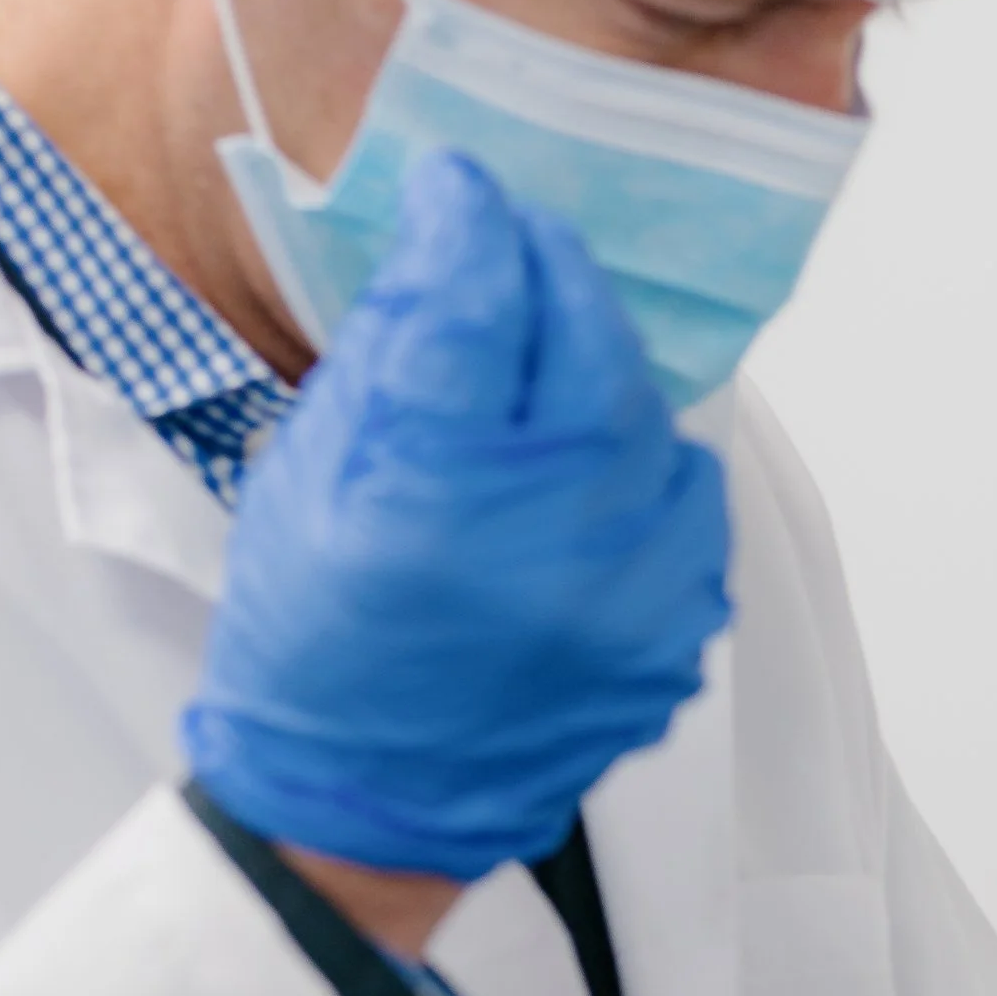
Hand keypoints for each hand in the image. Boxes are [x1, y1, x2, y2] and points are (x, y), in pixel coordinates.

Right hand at [183, 151, 730, 879]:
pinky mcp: (669, 640)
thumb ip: (393, 359)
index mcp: (428, 499)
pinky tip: (592, 470)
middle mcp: (543, 547)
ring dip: (604, 371)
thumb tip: (452, 252)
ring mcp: (624, 601)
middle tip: (521, 244)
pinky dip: (646, 470)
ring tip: (552, 365)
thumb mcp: (308, 477)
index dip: (469, 222)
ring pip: (653, 422)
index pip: (479, 301)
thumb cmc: (309, 645)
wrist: (359, 805)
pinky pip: (688, 510)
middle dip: (553, 273)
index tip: (458, 190)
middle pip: (589, 346)